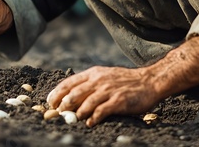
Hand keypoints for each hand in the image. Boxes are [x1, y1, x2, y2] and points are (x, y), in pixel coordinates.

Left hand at [48, 36, 198, 127]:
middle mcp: (99, 80)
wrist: (149, 81)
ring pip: (86, 103)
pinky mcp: (119, 101)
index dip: (57, 93)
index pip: (69, 83)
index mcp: (93, 74)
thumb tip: (70, 96)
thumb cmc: (124, 82)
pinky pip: (101, 111)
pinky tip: (89, 123)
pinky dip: (93, 118)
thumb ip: (89, 84)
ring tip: (73, 119)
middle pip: (74, 93)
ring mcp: (109, 90)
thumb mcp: (105, 76)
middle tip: (57, 114)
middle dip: (63, 105)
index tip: (49, 102)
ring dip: (77, 113)